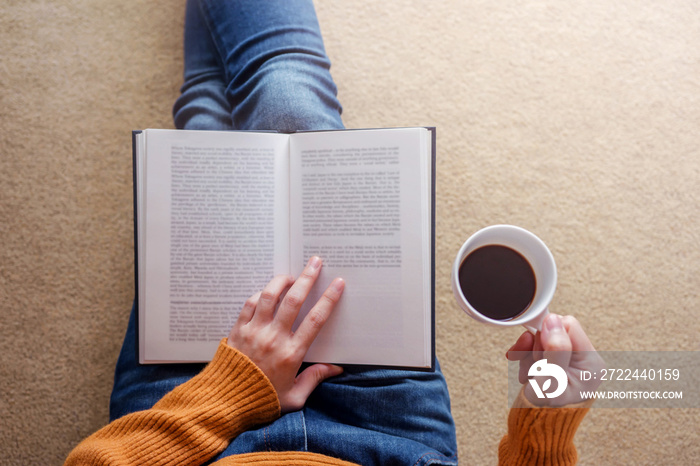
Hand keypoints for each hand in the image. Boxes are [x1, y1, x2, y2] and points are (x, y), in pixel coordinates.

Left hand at [227, 256, 344, 412]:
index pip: (315, 320)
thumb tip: (335, 368)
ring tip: (291, 274)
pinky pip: (250, 304)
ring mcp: (254, 331)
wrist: (225, 402)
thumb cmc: (262, 401)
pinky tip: (268, 292)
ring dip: (282, 280)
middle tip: (316, 262)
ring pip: (269, 296)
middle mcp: (274, 338)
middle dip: (307, 278)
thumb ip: (314, 379)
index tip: (337, 284)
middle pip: (294, 300)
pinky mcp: (238, 330)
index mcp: (292, 354)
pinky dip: (260, 294)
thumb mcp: (294, 397)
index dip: (329, 299)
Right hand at [506, 313, 604, 405]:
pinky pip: (535, 346)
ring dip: (528, 354)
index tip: (538, 354)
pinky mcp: (555, 362)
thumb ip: (555, 349)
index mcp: (592, 364)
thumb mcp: (551, 380)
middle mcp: (583, 360)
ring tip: (530, 375)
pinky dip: (525, 357)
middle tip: (536, 369)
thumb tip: (553, 320)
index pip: (568, 326)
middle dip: (536, 347)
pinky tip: (527, 373)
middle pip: (553, 330)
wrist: (534, 429)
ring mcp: (569, 361)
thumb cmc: (544, 411)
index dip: (548, 335)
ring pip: (541, 338)